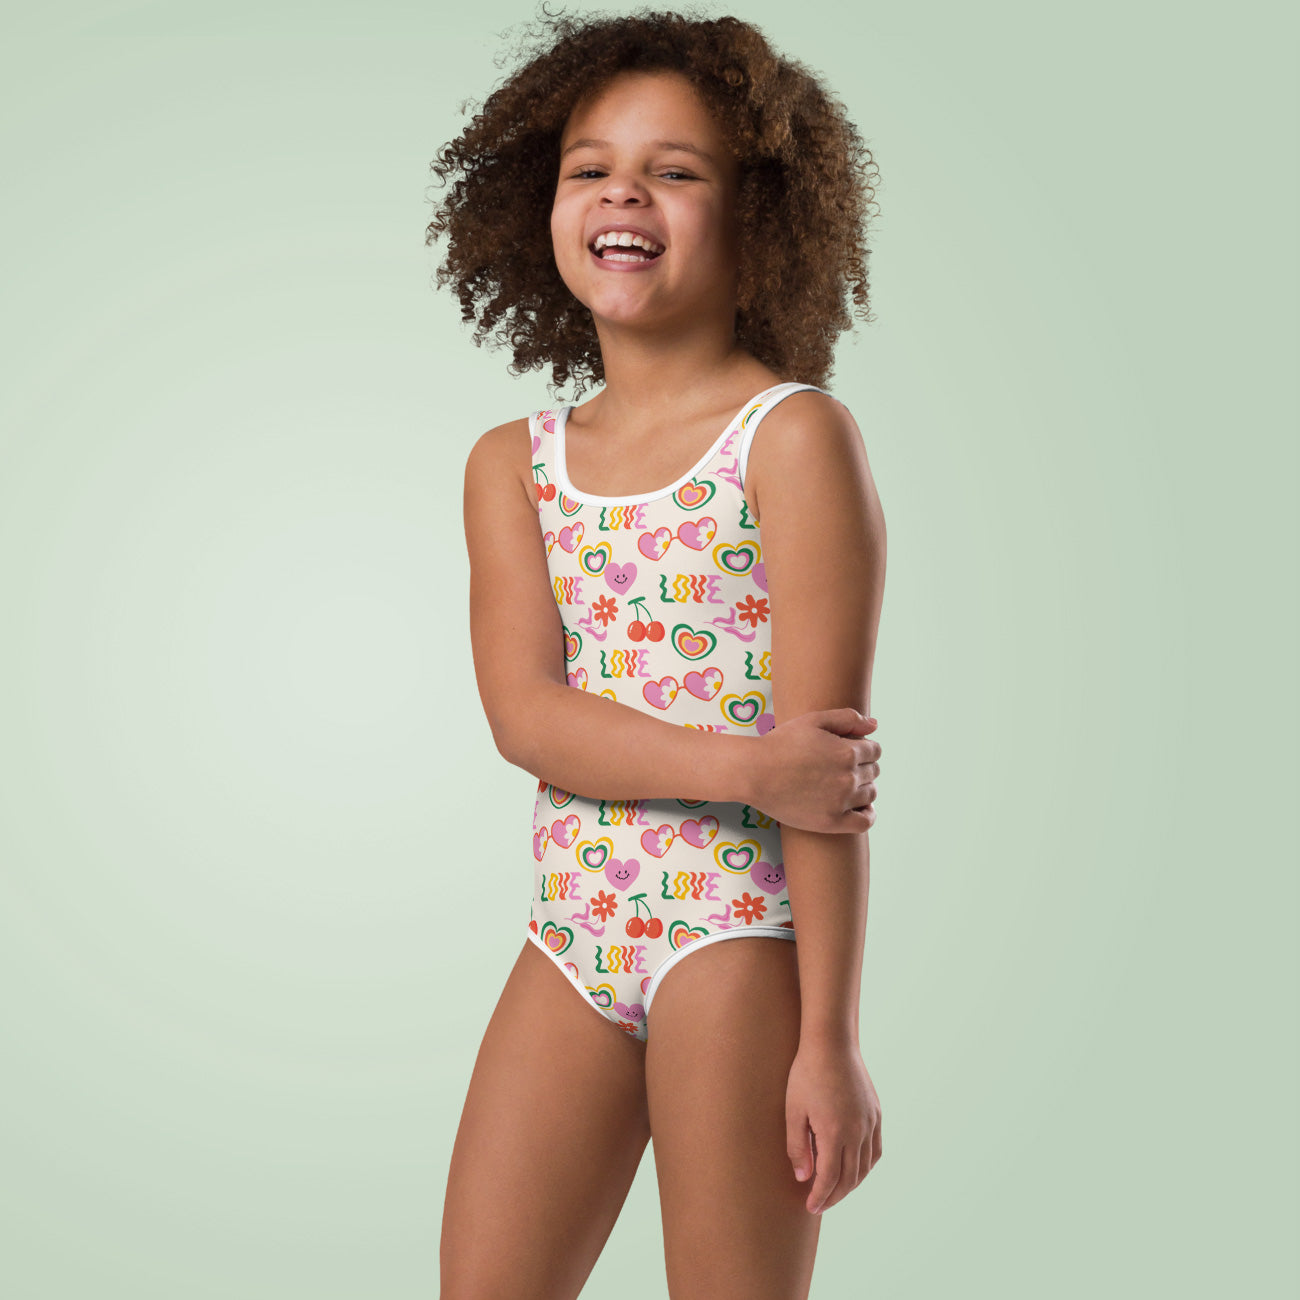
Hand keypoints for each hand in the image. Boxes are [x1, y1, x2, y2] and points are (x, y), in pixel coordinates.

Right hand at [751, 708, 880, 832]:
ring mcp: (841, 801)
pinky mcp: (832, 822)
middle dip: (862, 766)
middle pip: (873, 771)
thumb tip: (875, 726)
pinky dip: (867, 814)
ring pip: (871, 794)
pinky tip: (859, 808)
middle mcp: (849, 777)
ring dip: (863, 787)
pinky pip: (865, 821)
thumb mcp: (813, 720)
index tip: (848, 751)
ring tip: (844, 784)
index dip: (863, 748)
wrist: (754, 773)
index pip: (874, 750)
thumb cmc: (780, 743)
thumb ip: (848, 718)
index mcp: (848, 751)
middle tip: (839, 767)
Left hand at [786, 1036, 881, 1214]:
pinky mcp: (876, 1113)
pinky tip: (855, 1168)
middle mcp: (858, 1131)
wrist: (832, 1043)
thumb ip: (798, 1147)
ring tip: (836, 1190)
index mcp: (835, 1133)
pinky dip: (865, 1165)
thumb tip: (803, 1178)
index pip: (830, 1178)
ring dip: (851, 1184)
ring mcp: (870, 1122)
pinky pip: (875, 1149)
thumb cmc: (806, 1074)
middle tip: (820, 1205)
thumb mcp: (793, 1111)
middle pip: (850, 1178)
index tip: (810, 1207)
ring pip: (865, 1167)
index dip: (820, 1197)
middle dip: (835, 1196)